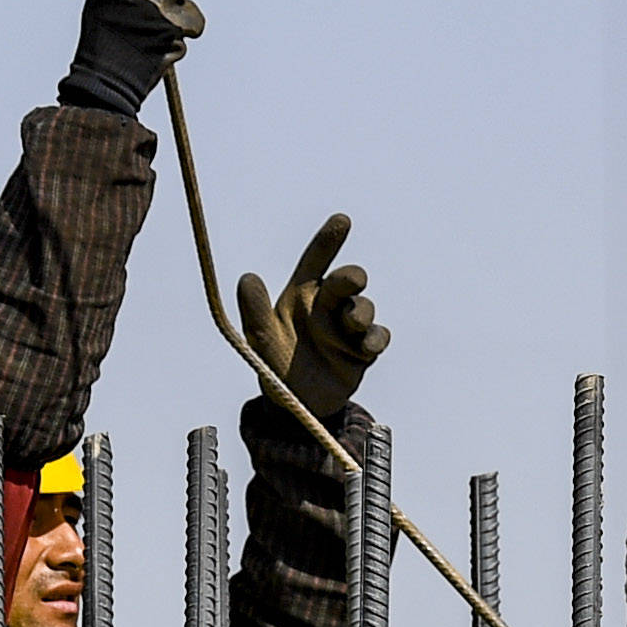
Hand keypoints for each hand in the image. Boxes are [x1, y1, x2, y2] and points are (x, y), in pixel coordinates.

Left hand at [235, 216, 384, 433]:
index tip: (342, 220)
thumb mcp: (260, 342)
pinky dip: (375, 338)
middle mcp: (327, 305)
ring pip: (365, 306)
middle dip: (351, 277)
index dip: (328, 240)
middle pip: (348, 278)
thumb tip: (247, 277)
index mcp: (301, 295)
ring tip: (351, 325)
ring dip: (360, 312)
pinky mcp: (364, 349)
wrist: (297, 406)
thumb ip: (254, 312)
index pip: (315, 260)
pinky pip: (379, 335)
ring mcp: (348, 326)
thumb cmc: (275, 366)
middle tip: (351, 281)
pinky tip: (365, 347)